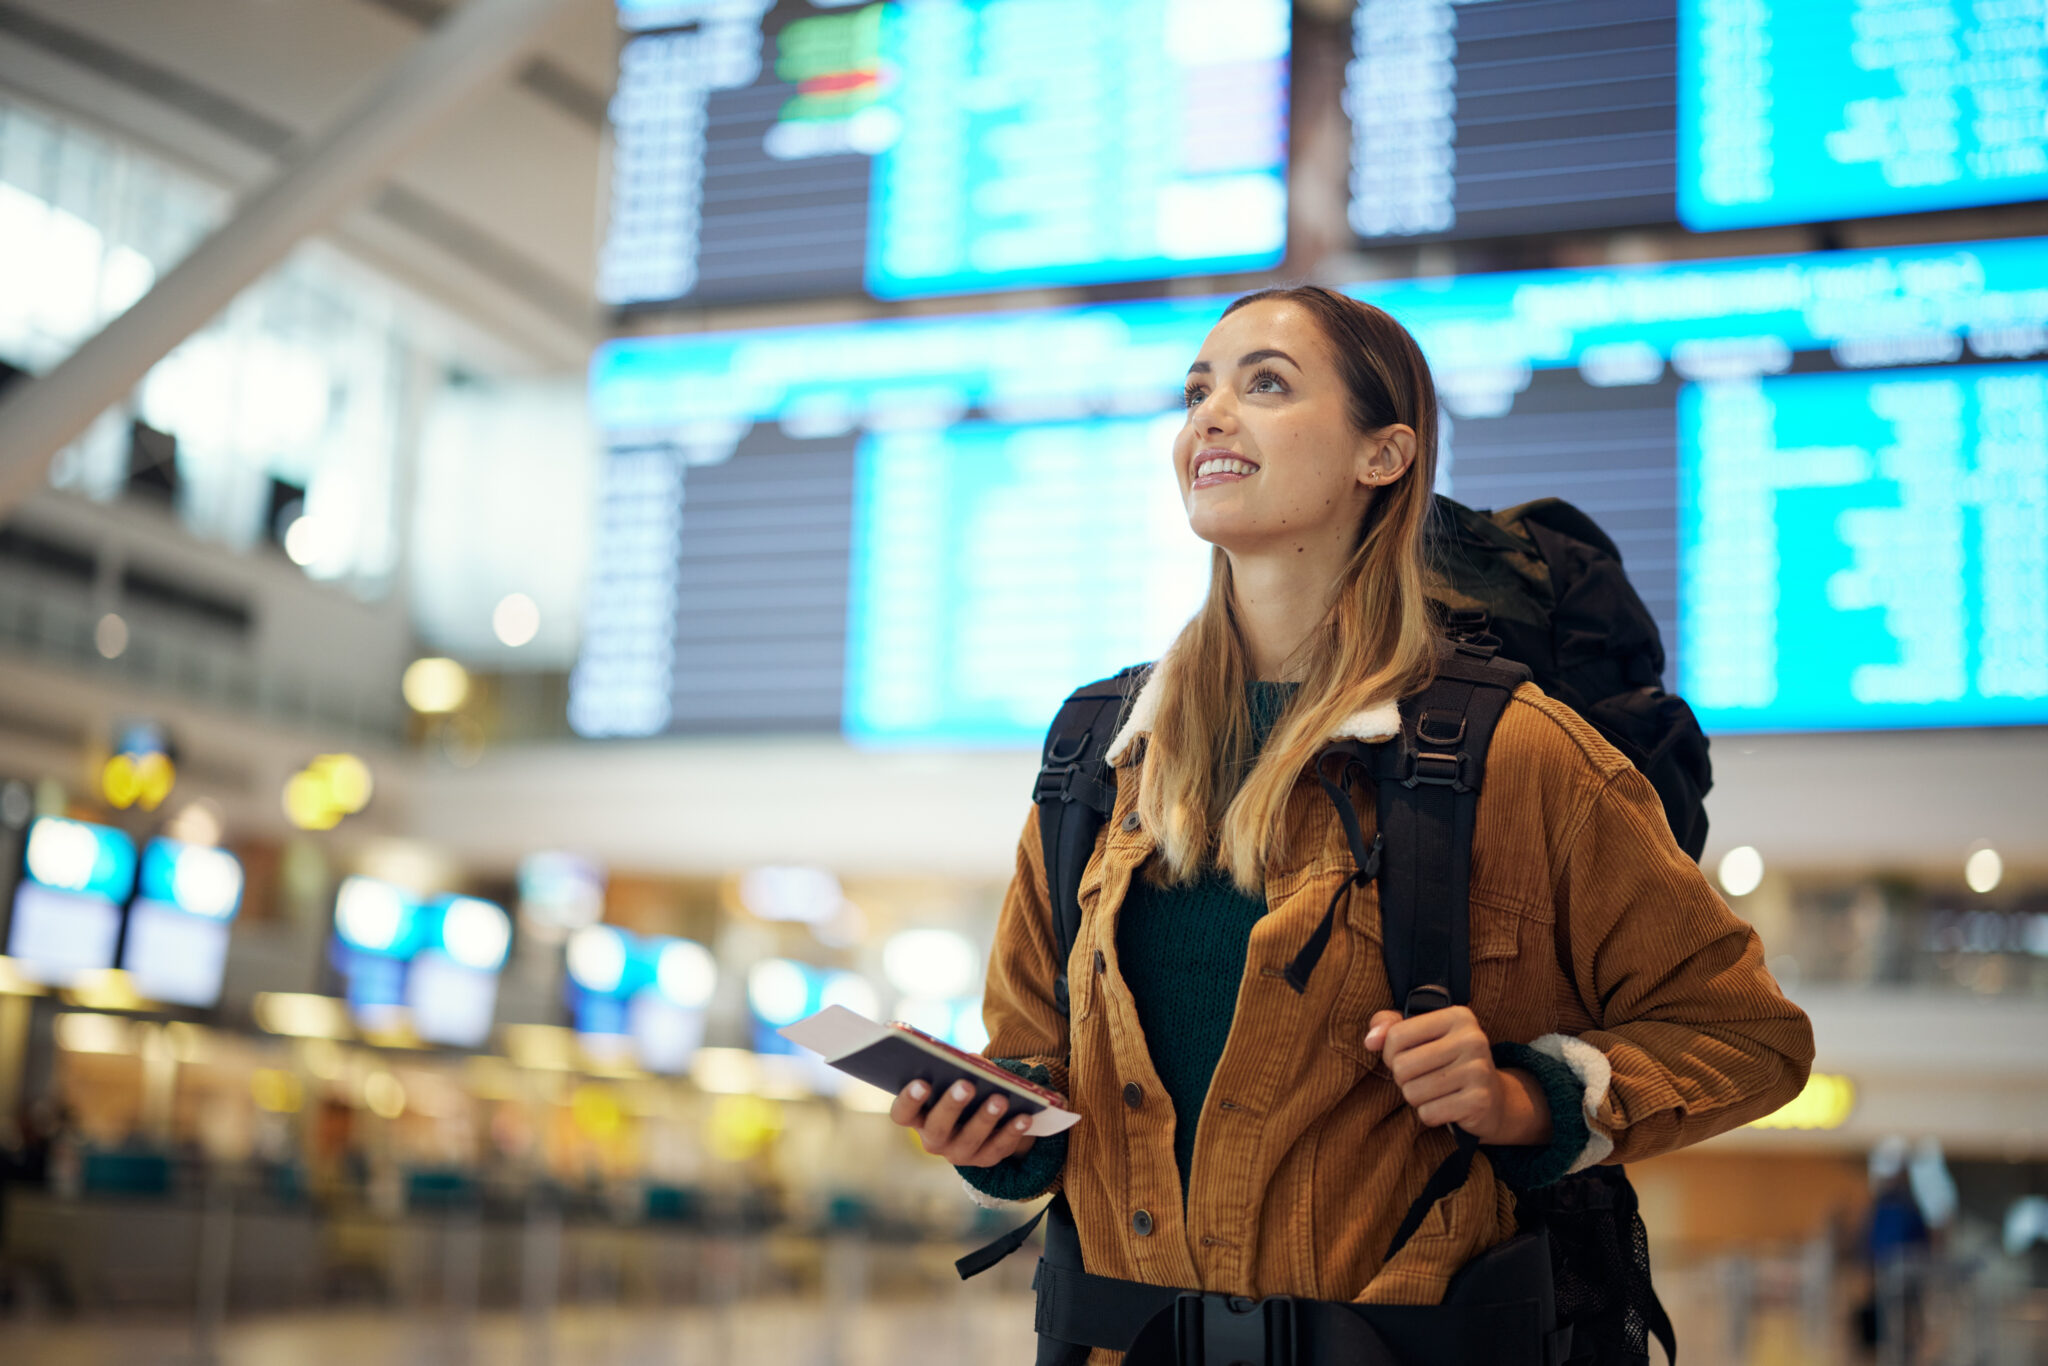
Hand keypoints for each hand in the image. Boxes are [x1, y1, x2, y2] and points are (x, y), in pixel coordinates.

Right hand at [889, 1078, 1037, 1166]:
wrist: (983, 1122)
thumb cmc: (962, 1091)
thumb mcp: (956, 1078)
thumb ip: (960, 1068)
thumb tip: (972, 1061)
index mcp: (918, 1117)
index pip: (902, 1114)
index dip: (909, 1100)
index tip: (922, 1082)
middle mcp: (933, 1140)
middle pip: (937, 1128)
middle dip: (952, 1105)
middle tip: (966, 1085)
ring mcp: (959, 1153)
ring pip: (969, 1140)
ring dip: (985, 1119)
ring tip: (1000, 1099)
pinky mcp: (985, 1159)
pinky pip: (998, 1148)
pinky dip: (1012, 1131)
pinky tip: (1024, 1116)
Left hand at [1364, 1006, 1550, 1146]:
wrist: (1494, 1098)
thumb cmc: (1448, 1062)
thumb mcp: (1423, 1035)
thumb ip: (1390, 1026)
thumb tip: (1370, 1040)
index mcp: (1457, 1016)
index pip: (1397, 1035)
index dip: (1391, 1053)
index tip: (1408, 1057)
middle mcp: (1472, 1039)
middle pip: (1402, 1066)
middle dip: (1404, 1079)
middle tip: (1423, 1078)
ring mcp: (1478, 1070)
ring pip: (1412, 1092)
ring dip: (1417, 1098)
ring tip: (1436, 1092)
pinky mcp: (1479, 1101)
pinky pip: (1428, 1113)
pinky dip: (1430, 1114)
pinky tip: (1447, 1106)